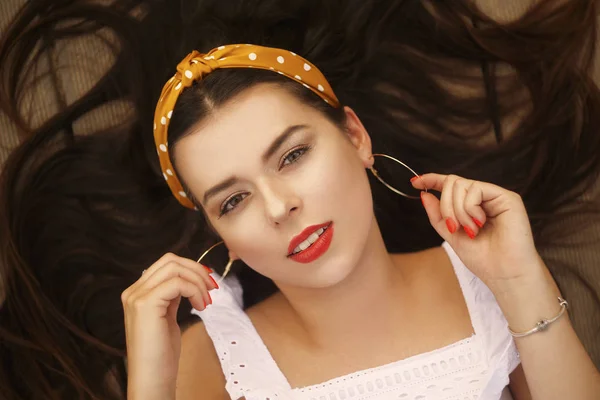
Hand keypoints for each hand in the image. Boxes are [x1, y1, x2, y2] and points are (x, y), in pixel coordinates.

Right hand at [121, 253, 217, 399]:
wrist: (152, 379)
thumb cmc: (161, 354)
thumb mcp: (167, 317)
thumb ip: (170, 297)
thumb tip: (187, 280)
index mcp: (137, 293)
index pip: (166, 264)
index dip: (191, 268)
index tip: (208, 283)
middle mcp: (133, 291)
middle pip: (170, 260)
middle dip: (197, 270)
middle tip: (212, 288)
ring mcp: (137, 297)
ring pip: (174, 268)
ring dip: (197, 281)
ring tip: (207, 301)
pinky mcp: (145, 304)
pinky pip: (177, 283)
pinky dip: (194, 290)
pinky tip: (201, 307)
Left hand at [412, 174, 544, 291]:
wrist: (504, 275)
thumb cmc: (483, 259)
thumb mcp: (451, 235)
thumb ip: (438, 215)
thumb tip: (424, 195)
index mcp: (472, 206)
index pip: (450, 185)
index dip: (432, 180)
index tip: (415, 182)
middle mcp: (484, 198)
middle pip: (452, 183)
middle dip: (445, 206)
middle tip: (453, 227)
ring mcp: (495, 196)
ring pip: (461, 184)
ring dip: (457, 210)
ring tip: (470, 230)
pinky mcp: (507, 197)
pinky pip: (475, 189)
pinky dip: (470, 208)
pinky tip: (479, 223)